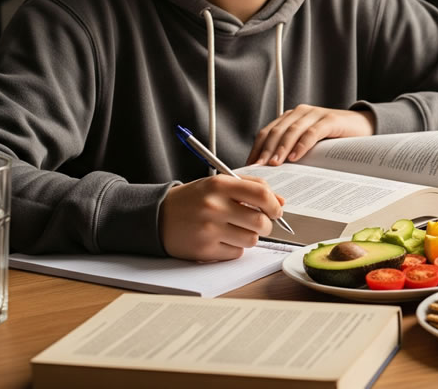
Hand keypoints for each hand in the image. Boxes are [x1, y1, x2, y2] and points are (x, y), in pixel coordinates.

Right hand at [159, 174, 284, 260]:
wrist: (157, 217)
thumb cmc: (193, 200)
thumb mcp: (218, 184)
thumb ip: (251, 187)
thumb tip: (280, 201)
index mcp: (219, 185)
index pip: (261, 193)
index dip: (274, 204)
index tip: (276, 210)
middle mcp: (214, 206)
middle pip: (260, 221)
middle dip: (266, 224)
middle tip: (258, 222)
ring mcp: (209, 230)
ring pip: (252, 239)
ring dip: (249, 237)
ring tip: (236, 229)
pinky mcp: (205, 250)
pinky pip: (237, 252)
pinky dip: (234, 248)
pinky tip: (222, 239)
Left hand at [247, 105, 375, 164]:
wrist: (362, 127)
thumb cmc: (333, 138)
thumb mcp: (308, 144)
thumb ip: (291, 150)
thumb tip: (270, 171)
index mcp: (290, 118)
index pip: (266, 133)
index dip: (256, 150)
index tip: (249, 168)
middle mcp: (299, 113)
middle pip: (276, 131)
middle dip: (265, 151)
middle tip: (258, 169)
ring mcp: (314, 114)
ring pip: (291, 131)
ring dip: (280, 148)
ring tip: (274, 164)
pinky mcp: (330, 120)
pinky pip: (312, 132)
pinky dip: (301, 145)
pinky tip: (295, 157)